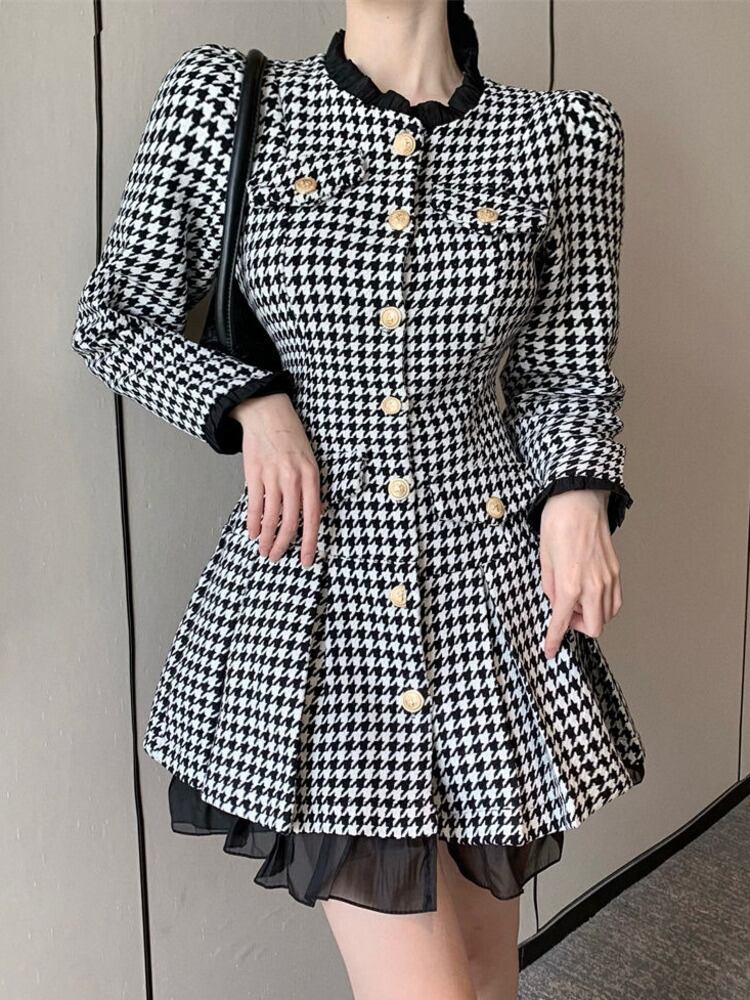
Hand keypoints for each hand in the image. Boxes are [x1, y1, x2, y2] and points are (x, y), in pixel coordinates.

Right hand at [229, 393, 320, 567]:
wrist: (267, 413)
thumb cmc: (290, 437)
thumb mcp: (309, 460)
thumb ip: (310, 487)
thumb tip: (309, 515)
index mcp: (312, 477)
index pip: (313, 517)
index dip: (310, 542)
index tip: (306, 559)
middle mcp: (294, 478)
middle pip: (291, 522)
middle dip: (284, 545)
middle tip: (278, 558)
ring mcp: (273, 476)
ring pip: (271, 517)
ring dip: (266, 538)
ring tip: (264, 550)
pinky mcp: (255, 473)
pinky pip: (255, 505)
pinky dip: (253, 522)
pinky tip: (252, 533)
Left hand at [538, 489, 621, 658]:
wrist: (579, 499)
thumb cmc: (558, 524)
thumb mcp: (544, 558)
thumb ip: (550, 586)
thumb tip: (555, 601)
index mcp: (570, 584)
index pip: (561, 623)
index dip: (553, 640)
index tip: (549, 650)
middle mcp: (594, 585)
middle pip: (594, 627)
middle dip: (577, 628)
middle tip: (564, 615)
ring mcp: (609, 578)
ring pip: (608, 615)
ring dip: (591, 616)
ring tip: (575, 600)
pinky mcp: (616, 570)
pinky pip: (615, 599)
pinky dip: (604, 605)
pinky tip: (589, 593)